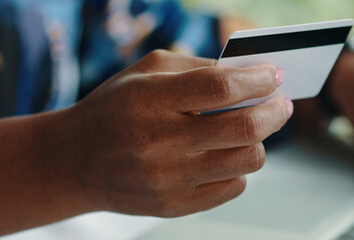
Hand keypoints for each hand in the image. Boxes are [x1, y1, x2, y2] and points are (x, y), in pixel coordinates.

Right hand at [0, 50, 291, 237]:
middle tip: (280, 103)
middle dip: (274, 111)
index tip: (274, 75)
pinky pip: (234, 186)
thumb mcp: (145, 73)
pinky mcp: (174, 206)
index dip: (258, 80)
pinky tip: (223, 154)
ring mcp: (168, 179)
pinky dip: (238, 167)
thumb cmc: (116, 109)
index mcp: (150, 100)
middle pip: (244, 128)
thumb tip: (252, 73)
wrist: (73, 161)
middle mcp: (159, 142)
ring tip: (248, 129)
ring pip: (247, 160)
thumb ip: (198, 69)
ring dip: (258, 140)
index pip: (221, 88)